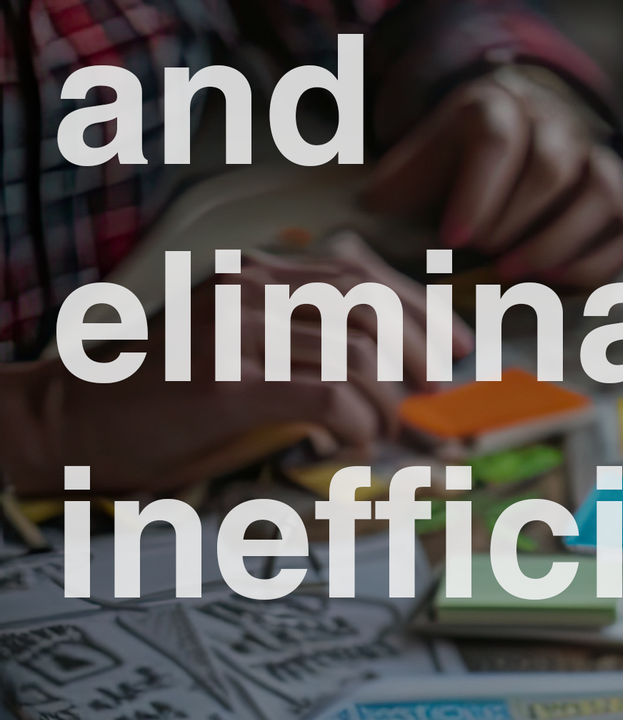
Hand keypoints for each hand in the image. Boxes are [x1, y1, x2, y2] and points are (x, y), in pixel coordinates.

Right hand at [0, 240, 469, 495]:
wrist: (69, 419)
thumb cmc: (154, 393)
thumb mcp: (231, 343)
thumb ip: (297, 336)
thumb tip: (391, 360)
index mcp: (249, 275)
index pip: (360, 278)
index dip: (422, 313)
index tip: (456, 349)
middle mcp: (245, 291)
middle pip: (370, 309)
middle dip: (417, 353)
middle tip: (432, 393)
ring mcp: (234, 333)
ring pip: (357, 357)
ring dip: (386, 403)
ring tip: (379, 432)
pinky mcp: (227, 383)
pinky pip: (328, 397)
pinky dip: (356, 425)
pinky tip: (349, 444)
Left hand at [362, 66, 622, 285]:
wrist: (501, 141)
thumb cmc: (452, 164)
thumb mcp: (416, 162)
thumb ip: (395, 183)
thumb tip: (375, 209)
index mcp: (498, 104)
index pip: (497, 137)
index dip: (477, 190)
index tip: (453, 238)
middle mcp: (555, 122)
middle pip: (553, 164)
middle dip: (519, 219)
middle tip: (486, 258)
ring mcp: (595, 155)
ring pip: (603, 189)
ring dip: (563, 239)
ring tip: (522, 275)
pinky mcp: (621, 192)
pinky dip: (603, 256)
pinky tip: (561, 281)